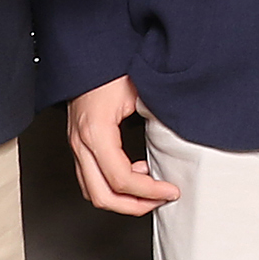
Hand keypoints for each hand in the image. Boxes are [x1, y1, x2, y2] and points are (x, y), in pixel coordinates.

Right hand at [68, 75, 180, 216]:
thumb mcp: (141, 90)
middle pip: (102, 195)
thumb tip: (181, 139)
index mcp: (97, 132)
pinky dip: (112, 185)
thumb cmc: (110, 66)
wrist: (89, 54)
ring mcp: (76, 144)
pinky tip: (135, 171)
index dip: (149, 191)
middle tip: (161, 199)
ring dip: (122, 198)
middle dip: (134, 205)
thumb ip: (158, 117)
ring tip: (149, 190)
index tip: (170, 191)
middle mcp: (81, 142)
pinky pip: (90, 178)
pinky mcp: (78, 143)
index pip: (121, 179)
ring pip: (92, 191)